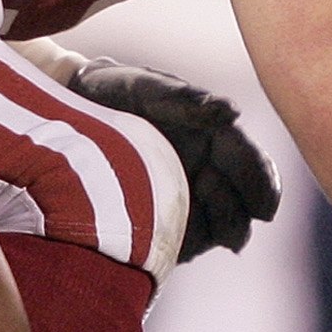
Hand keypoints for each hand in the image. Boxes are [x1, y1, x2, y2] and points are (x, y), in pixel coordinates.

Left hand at [67, 62, 282, 260]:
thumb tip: (233, 112)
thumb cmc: (113, 92)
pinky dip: (193, 241)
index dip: (263, 184)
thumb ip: (186, 100)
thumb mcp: (146, 88)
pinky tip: (174, 228)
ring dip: (224, 223)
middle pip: (245, 202)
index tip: (266, 206)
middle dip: (245, 211)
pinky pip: (190, 243)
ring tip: (202, 199)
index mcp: (216, 137)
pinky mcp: (164, 225)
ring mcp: (187, 199)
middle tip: (228, 213)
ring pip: (224, 226)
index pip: (253, 165)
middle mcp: (208, 170)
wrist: (65, 113)